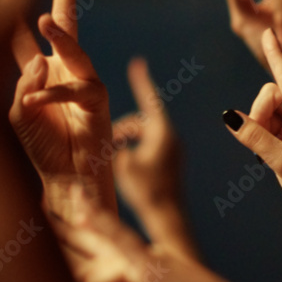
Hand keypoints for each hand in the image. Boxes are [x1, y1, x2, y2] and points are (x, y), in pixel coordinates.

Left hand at [9, 0, 116, 212]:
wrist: (67, 179)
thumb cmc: (43, 148)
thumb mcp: (17, 112)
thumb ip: (23, 82)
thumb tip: (42, 60)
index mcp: (40, 73)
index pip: (25, 38)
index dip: (17, 16)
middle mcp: (64, 71)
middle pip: (65, 24)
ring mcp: (84, 83)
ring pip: (74, 51)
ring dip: (62, 36)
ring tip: (45, 19)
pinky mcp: (98, 101)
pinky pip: (74, 89)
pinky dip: (52, 95)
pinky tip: (34, 100)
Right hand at [112, 57, 183, 210]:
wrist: (169, 218)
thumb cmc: (147, 192)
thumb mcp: (125, 166)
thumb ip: (119, 148)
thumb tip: (120, 146)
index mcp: (163, 133)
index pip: (150, 100)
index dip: (141, 82)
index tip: (138, 63)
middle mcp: (171, 138)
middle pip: (142, 120)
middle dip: (123, 128)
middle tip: (109, 144)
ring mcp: (172, 150)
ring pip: (143, 134)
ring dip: (126, 140)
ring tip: (114, 156)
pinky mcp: (170, 162)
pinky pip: (148, 146)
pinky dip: (134, 149)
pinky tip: (124, 165)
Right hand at [224, 29, 281, 235]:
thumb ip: (255, 137)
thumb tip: (228, 115)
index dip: (276, 55)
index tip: (270, 31)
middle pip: (269, 94)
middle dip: (259, 113)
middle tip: (266, 143)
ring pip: (264, 112)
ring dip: (258, 129)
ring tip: (270, 157)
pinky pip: (264, 129)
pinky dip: (259, 140)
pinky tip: (269, 161)